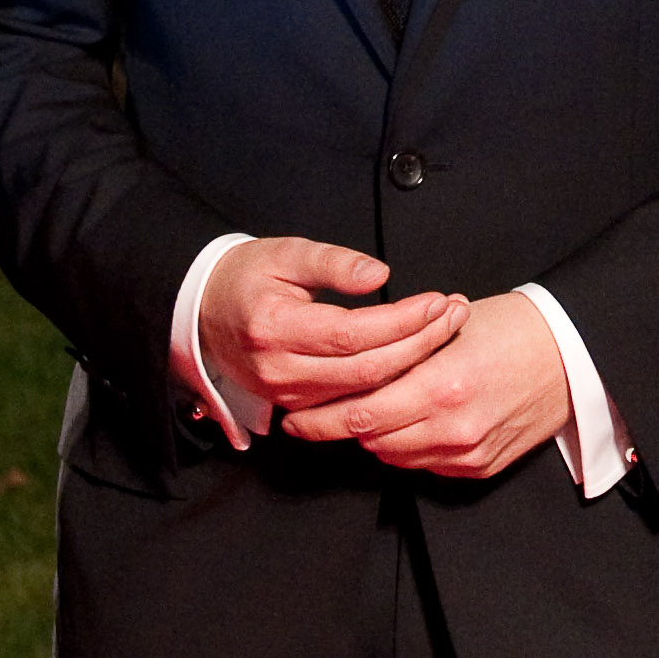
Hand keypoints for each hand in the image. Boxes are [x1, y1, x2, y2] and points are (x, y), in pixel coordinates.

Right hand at [196, 237, 465, 419]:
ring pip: (363, 392)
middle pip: (366, 369)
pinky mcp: (294, 404)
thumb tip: (380, 275)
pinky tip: (416, 359)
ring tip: (446, 332)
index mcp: (274, 328)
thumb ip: (333, 263)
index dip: (402, 321)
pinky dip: (388, 383)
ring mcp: (285, 394)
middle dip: (419, 343)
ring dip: (411, 364)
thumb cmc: (247, 275)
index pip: (352, 333)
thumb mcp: (286, 252)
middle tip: (455, 315)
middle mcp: (278, 369)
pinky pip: (350, 400)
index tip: (438, 301)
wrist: (203, 311)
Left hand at [280, 286, 572, 478]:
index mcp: (442, 384)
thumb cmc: (515, 329)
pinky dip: (406, 447)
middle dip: (337, 429)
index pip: (361, 412)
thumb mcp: (453, 325)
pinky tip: (406, 423)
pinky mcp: (479, 467)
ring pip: (393, 456)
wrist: (574, 357)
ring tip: (362, 413)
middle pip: (371, 438)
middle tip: (310, 419)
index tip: (296, 416)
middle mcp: (453, 426)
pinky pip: (423, 465)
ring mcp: (467, 451)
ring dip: (372, 436)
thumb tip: (354, 363)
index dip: (320, 419)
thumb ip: (402, 350)